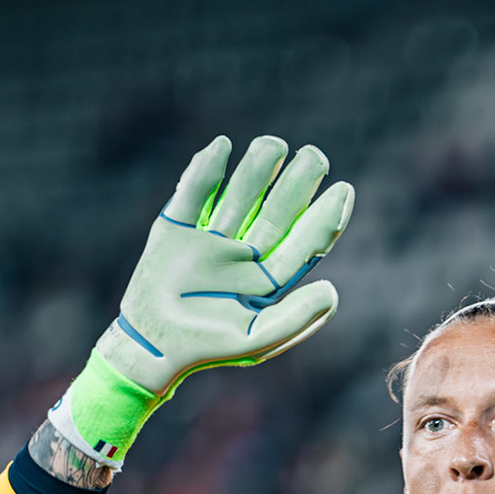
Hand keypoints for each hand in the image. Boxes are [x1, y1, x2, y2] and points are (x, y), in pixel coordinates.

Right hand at [48, 136, 354, 468]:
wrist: (150, 346)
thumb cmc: (208, 349)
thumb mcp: (256, 340)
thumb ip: (297, 318)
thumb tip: (332, 289)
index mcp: (268, 279)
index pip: (302, 243)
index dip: (324, 217)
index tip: (344, 190)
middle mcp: (244, 255)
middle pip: (276, 213)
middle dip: (297, 185)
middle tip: (317, 156)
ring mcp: (211, 239)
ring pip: (239, 196)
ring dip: (256, 170)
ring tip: (274, 144)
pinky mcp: (176, 228)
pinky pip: (193, 193)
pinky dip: (204, 170)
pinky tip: (221, 147)